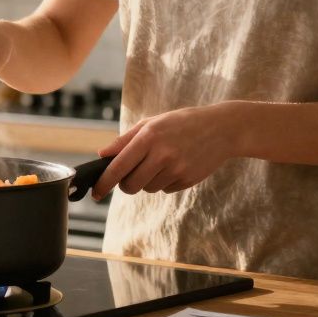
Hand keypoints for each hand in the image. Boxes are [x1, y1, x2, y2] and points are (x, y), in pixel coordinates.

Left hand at [92, 104, 239, 197]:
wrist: (222, 129)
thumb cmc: (181, 123)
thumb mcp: (151, 123)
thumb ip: (125, 140)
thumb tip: (102, 155)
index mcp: (148, 137)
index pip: (118, 167)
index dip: (104, 183)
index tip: (95, 193)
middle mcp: (161, 154)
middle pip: (130, 185)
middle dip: (125, 184)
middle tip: (129, 176)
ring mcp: (176, 169)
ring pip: (147, 188)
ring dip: (146, 181)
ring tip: (160, 162)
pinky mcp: (187, 180)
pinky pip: (164, 189)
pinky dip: (164, 181)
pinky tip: (175, 165)